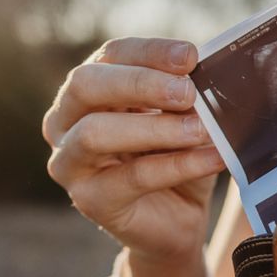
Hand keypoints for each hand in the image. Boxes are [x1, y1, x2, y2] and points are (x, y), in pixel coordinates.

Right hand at [43, 36, 226, 276]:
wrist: (176, 223)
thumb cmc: (176, 161)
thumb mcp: (183, 120)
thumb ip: (186, 95)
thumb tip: (210, 71)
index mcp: (87, 91)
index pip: (110, 56)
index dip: (150, 52)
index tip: (191, 56)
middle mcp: (64, 122)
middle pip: (87, 85)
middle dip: (141, 84)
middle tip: (189, 92)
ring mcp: (69, 163)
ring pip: (96, 132)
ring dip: (155, 127)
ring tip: (201, 129)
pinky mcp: (89, 200)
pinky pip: (132, 177)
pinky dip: (177, 165)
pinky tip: (213, 159)